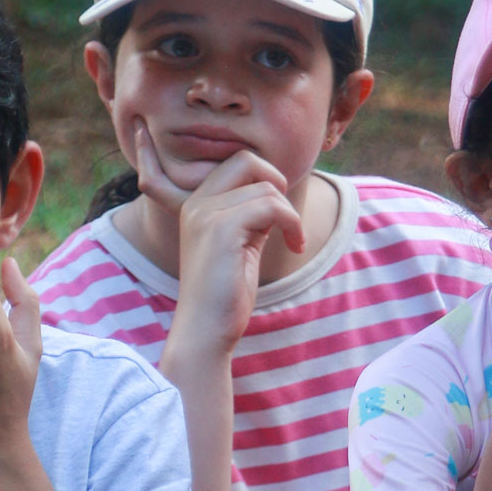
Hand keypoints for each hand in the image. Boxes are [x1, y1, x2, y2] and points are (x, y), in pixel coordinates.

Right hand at [136, 120, 304, 355]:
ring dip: (290, 214)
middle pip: (247, 160)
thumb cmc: (225, 293)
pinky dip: (292, 223)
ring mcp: (206, 214)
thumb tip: (277, 193)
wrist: (205, 329)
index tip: (280, 215)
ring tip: (293, 240)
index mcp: (197, 204)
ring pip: (266, 188)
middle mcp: (197, 203)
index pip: (238, 162)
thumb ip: (252, 216)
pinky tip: (295, 245)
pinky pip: (271, 207)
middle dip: (277, 182)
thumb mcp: (241, 243)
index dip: (267, 179)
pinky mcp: (221, 229)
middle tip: (286, 217)